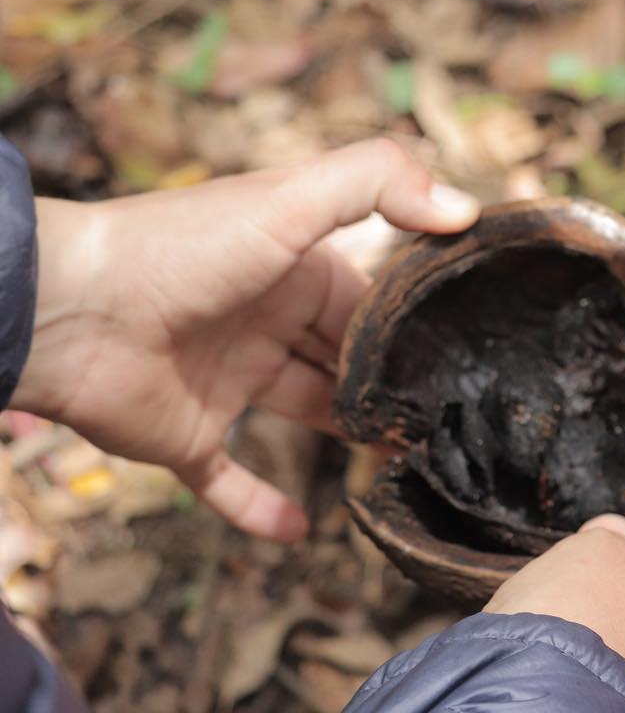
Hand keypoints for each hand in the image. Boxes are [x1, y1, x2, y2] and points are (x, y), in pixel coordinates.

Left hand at [12, 139, 480, 541]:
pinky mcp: (188, 437)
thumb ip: (377, 184)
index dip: (411, 329)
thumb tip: (466, 209)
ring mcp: (228, 383)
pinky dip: (260, 508)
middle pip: (346, 361)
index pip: (369, 302)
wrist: (67, 309)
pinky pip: (229, 483)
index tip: (466, 356)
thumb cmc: (181, 248)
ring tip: (407, 466)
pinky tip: (300, 531)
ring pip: (306, 415)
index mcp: (293, 271)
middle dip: (390, 386)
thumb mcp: (290, 199)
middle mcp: (266, 325)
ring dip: (350, 439)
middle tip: (447, 419)